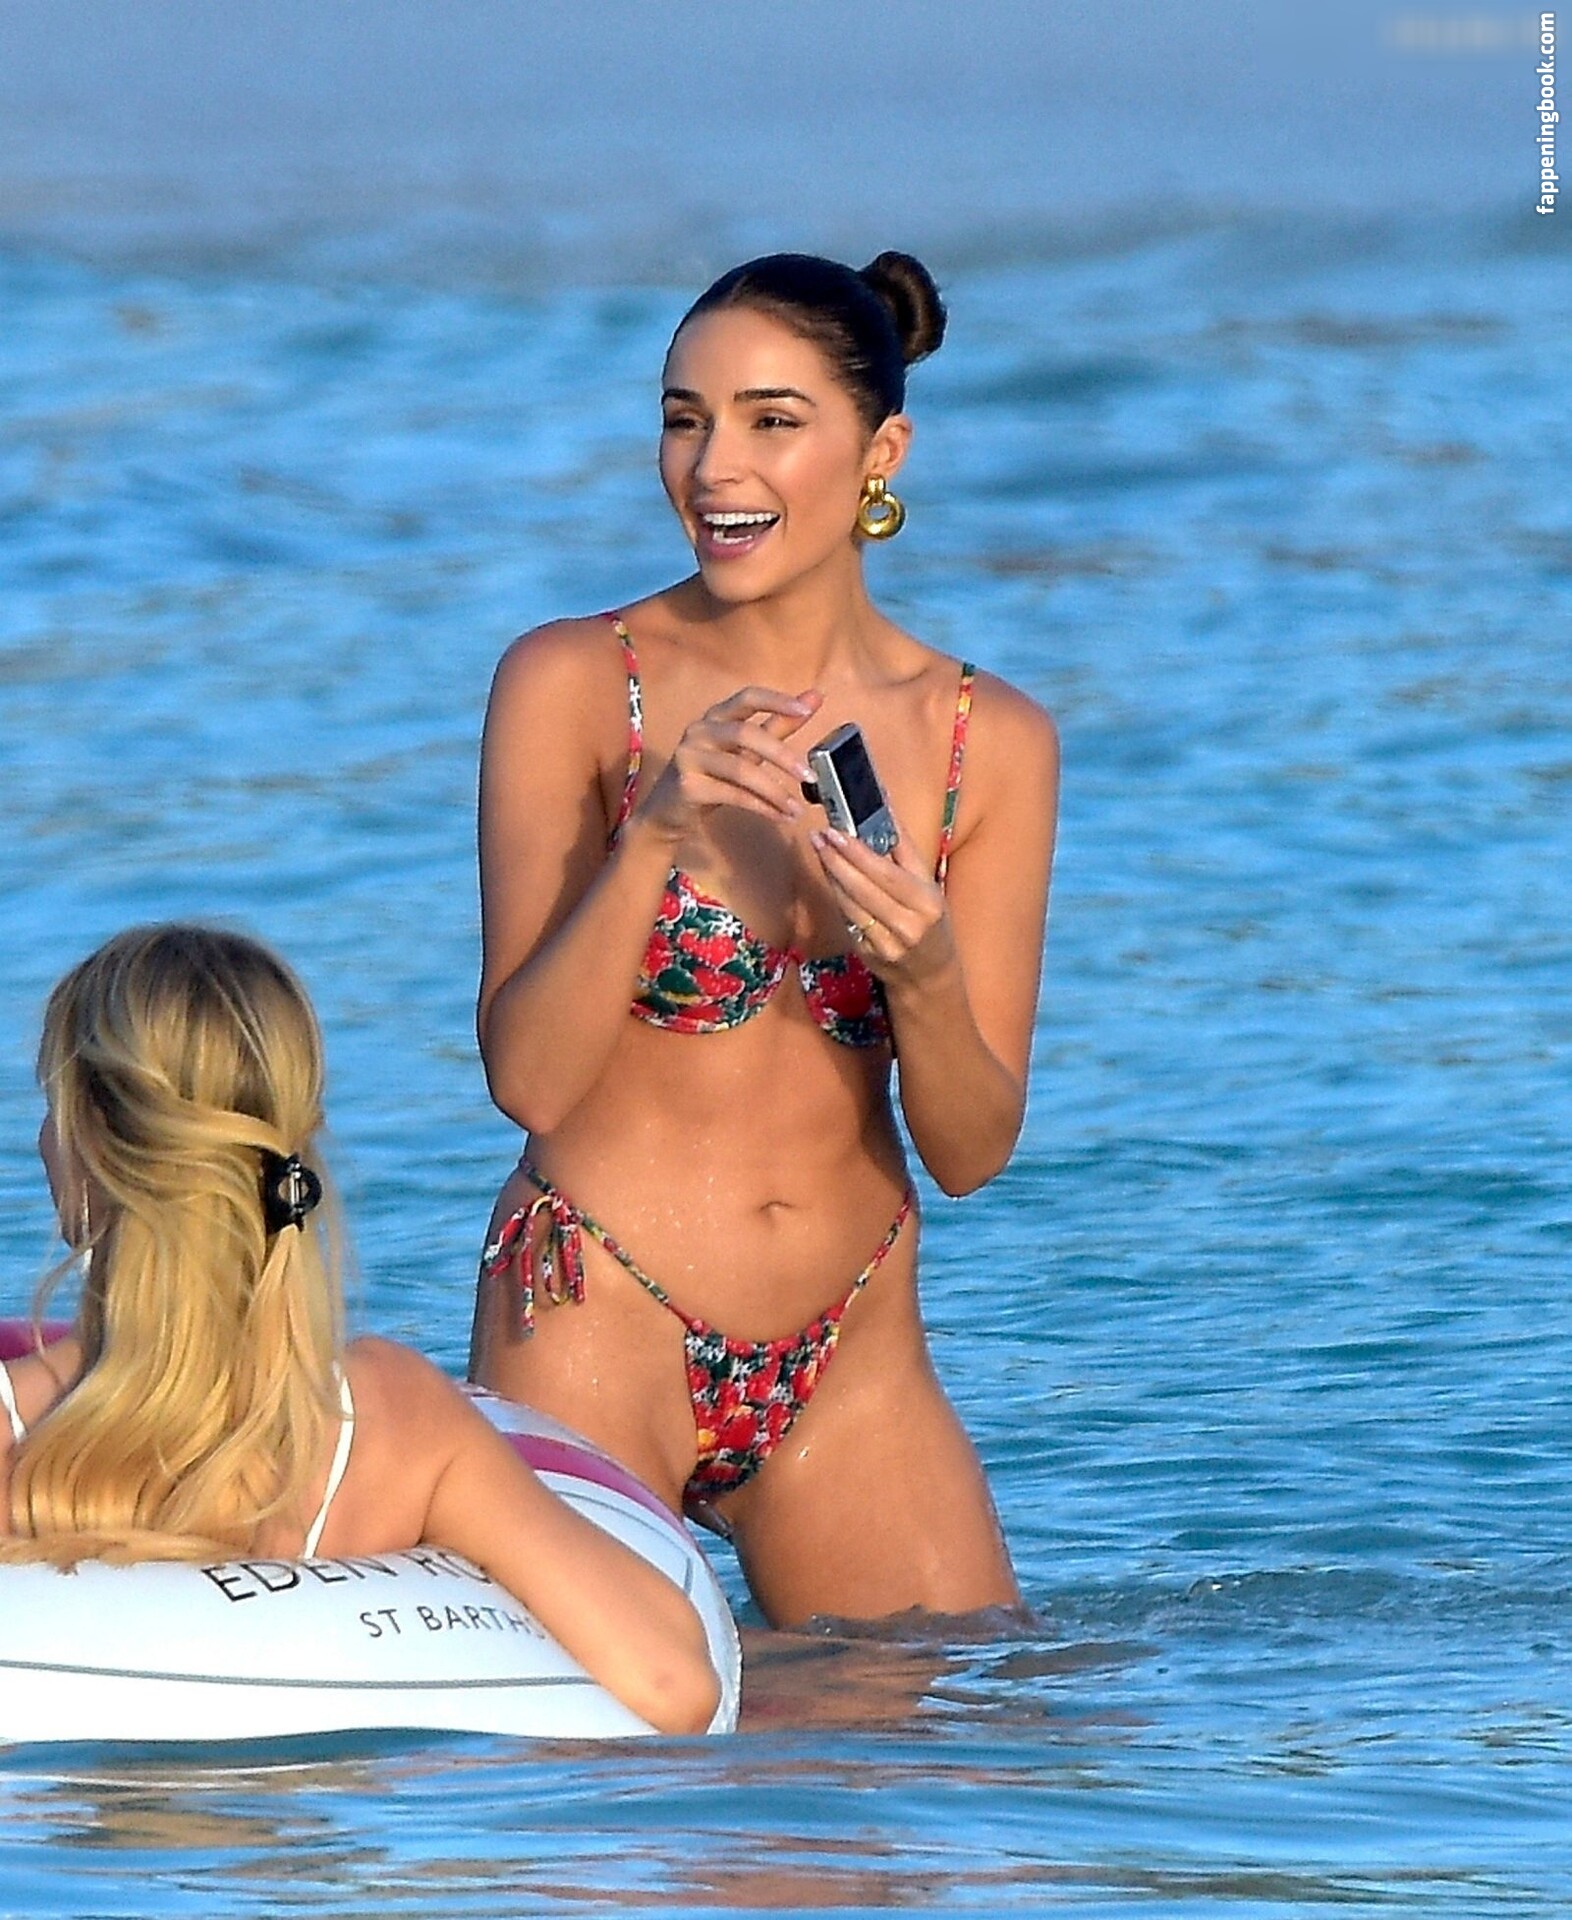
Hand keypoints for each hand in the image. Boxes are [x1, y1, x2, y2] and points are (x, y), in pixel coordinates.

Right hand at [639, 686, 823, 844]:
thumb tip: (815, 697)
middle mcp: (700, 730)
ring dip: (774, 791)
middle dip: (782, 756)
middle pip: (746, 734)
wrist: (668, 811)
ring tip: (797, 809)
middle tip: (810, 776)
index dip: (777, 701)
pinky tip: (780, 816)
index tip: (807, 709)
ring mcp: (689, 757)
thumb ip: (779, 724)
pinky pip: (732, 795)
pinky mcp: (688, 785)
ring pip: (740, 770)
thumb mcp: (745, 750)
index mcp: (716, 716)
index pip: (748, 697)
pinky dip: (761, 807)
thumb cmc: (711, 775)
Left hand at [810, 823, 956, 989]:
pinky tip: (830, 876)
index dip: (858, 852)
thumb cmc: (930, 920)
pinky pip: (848, 919)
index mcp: (927, 902)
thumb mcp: (928, 885)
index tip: (837, 830)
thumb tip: (883, 811)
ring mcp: (886, 943)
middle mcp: (908, 925)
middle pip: (864, 888)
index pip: (887, 873)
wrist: (930, 973)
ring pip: (851, 904)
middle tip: (820, 836)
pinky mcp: (868, 954)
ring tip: (820, 849)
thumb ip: (905, 852)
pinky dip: (837, 896)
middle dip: (837, 859)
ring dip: (832, 875)